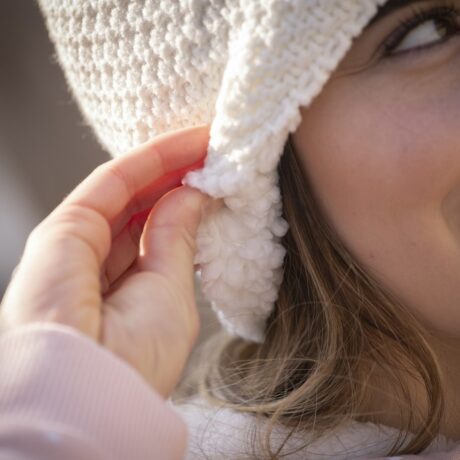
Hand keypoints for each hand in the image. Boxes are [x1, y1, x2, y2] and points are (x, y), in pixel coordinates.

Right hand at [0, 124, 222, 397]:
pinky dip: (152, 159)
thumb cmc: (137, 356)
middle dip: (182, 178)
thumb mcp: (173, 293)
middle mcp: (97, 266)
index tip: (224, 182)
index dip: (188, 204)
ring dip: (171, 162)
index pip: (157, 235)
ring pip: (129, 188)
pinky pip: (114, 181)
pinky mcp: (64, 227)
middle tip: (222, 153)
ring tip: (213, 141)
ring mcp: (78, 244)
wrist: (86, 388)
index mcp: (123, 292)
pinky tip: (188, 144)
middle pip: (144, 208)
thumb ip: (176, 240)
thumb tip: (190, 197)